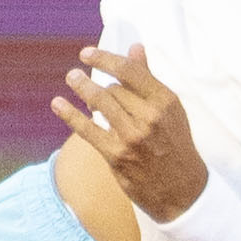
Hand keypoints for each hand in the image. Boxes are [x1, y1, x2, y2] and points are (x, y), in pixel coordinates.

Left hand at [51, 47, 211, 220]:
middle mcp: (150, 118)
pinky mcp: (116, 155)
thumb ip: (149, 79)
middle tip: (81, 77)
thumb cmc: (175, 146)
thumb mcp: (170, 111)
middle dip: (98, 83)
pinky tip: (58, 104)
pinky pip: (87, 129)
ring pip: (100, 102)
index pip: (131, 71)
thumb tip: (135, 48)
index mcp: (166, 102)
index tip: (88, 53)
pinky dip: (69, 114)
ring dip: (82, 87)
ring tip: (72, 78)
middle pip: (113, 88)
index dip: (105, 58)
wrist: (183, 191)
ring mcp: (132, 137)